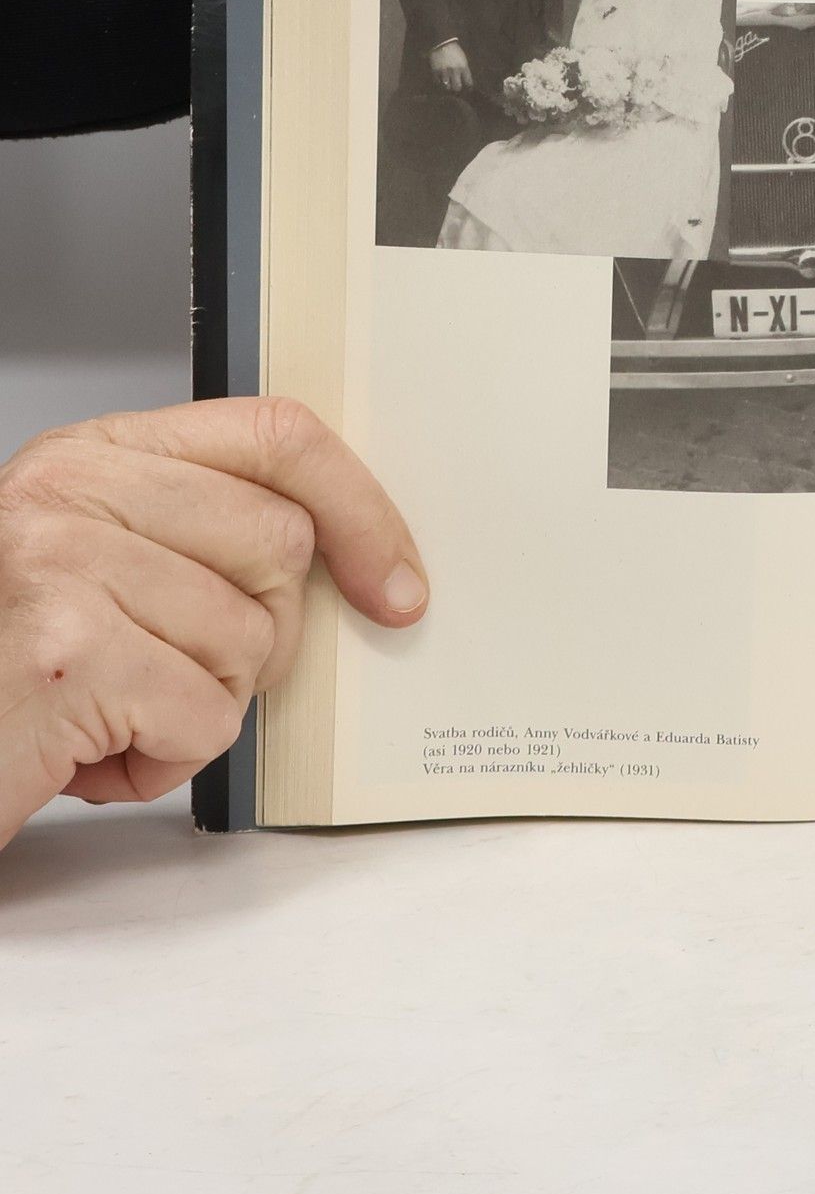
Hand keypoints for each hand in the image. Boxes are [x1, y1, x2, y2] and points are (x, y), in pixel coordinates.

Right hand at [0, 398, 427, 849]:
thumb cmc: (7, 676)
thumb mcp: (98, 574)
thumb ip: (198, 538)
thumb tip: (350, 562)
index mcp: (91, 455)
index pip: (277, 435)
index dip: (362, 510)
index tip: (397, 582)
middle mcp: (68, 491)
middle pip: (283, 546)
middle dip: (257, 636)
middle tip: (172, 672)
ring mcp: (60, 563)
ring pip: (250, 639)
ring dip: (201, 706)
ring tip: (112, 714)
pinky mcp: (64, 651)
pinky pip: (207, 716)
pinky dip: (167, 759)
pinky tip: (92, 755)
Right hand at [429, 39, 473, 93]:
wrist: (442, 43)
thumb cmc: (455, 51)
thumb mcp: (463, 60)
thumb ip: (464, 70)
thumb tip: (466, 81)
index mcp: (463, 68)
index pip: (469, 83)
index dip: (469, 87)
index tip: (468, 89)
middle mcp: (455, 71)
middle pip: (457, 87)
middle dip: (457, 88)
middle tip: (455, 87)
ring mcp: (445, 72)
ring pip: (447, 87)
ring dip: (447, 86)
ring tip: (447, 84)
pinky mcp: (435, 71)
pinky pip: (437, 82)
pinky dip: (439, 82)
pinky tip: (440, 79)